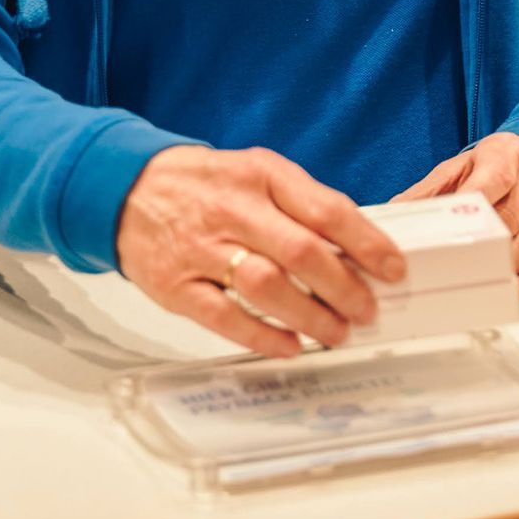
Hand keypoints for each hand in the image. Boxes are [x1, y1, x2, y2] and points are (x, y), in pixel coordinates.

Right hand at [117, 143, 405, 357]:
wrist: (126, 188)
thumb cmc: (206, 184)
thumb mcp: (257, 173)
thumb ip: (302, 204)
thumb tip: (356, 247)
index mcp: (262, 176)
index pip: (325, 209)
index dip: (366, 242)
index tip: (392, 268)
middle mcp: (233, 209)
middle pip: (300, 251)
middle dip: (343, 287)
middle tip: (367, 310)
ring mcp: (202, 248)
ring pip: (266, 286)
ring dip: (309, 315)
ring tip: (336, 332)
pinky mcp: (176, 285)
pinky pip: (223, 316)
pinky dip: (261, 336)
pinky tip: (289, 345)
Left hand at [400, 132, 518, 296]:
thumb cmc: (505, 165)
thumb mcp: (467, 164)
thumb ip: (432, 188)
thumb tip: (391, 214)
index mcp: (508, 157)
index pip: (491, 181)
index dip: (471, 206)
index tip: (449, 230)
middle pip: (510, 218)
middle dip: (483, 245)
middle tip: (455, 269)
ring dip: (508, 266)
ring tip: (483, 282)